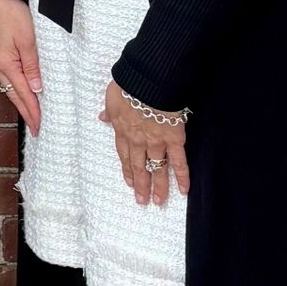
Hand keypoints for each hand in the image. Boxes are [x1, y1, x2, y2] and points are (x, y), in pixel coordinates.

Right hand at [0, 0, 41, 134]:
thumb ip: (33, 65)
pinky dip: (17, 89)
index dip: (32, 112)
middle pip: (14, 95)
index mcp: (5, 63)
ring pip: (11, 87)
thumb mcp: (28, 40)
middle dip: (26, 112)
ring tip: (33, 114)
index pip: (23, 94)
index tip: (39, 127)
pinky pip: (8, 77)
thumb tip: (36, 89)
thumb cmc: (14, 13)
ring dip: (22, 101)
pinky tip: (24, 92)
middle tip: (37, 128)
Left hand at [101, 80, 188, 206]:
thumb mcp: (112, 97)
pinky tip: (184, 190)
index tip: (129, 181)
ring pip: (157, 168)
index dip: (127, 169)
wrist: (148, 83)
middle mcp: (138, 141)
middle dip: (140, 185)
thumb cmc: (129, 86)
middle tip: (142, 201)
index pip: (124, 154)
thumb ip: (109, 111)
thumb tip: (102, 117)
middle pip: (139, 167)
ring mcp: (156, 142)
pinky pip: (179, 161)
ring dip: (158, 187)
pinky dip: (182, 177)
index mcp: (123, 130)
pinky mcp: (173, 140)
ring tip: (159, 202)